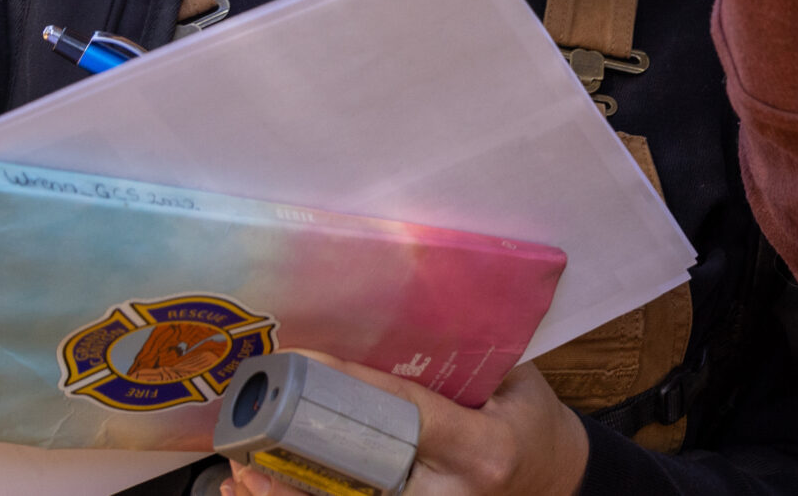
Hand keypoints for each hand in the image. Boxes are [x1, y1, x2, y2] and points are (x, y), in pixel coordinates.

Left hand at [221, 358, 583, 495]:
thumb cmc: (532, 423)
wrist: (555, 482)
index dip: (351, 387)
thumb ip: (461, 360)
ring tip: (242, 475)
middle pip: (362, 481)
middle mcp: (451, 493)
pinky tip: (263, 492)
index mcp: (482, 449)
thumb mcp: (515, 382)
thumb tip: (387, 320)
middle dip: (301, 463)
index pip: (406, 413)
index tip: (304, 361)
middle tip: (252, 439)